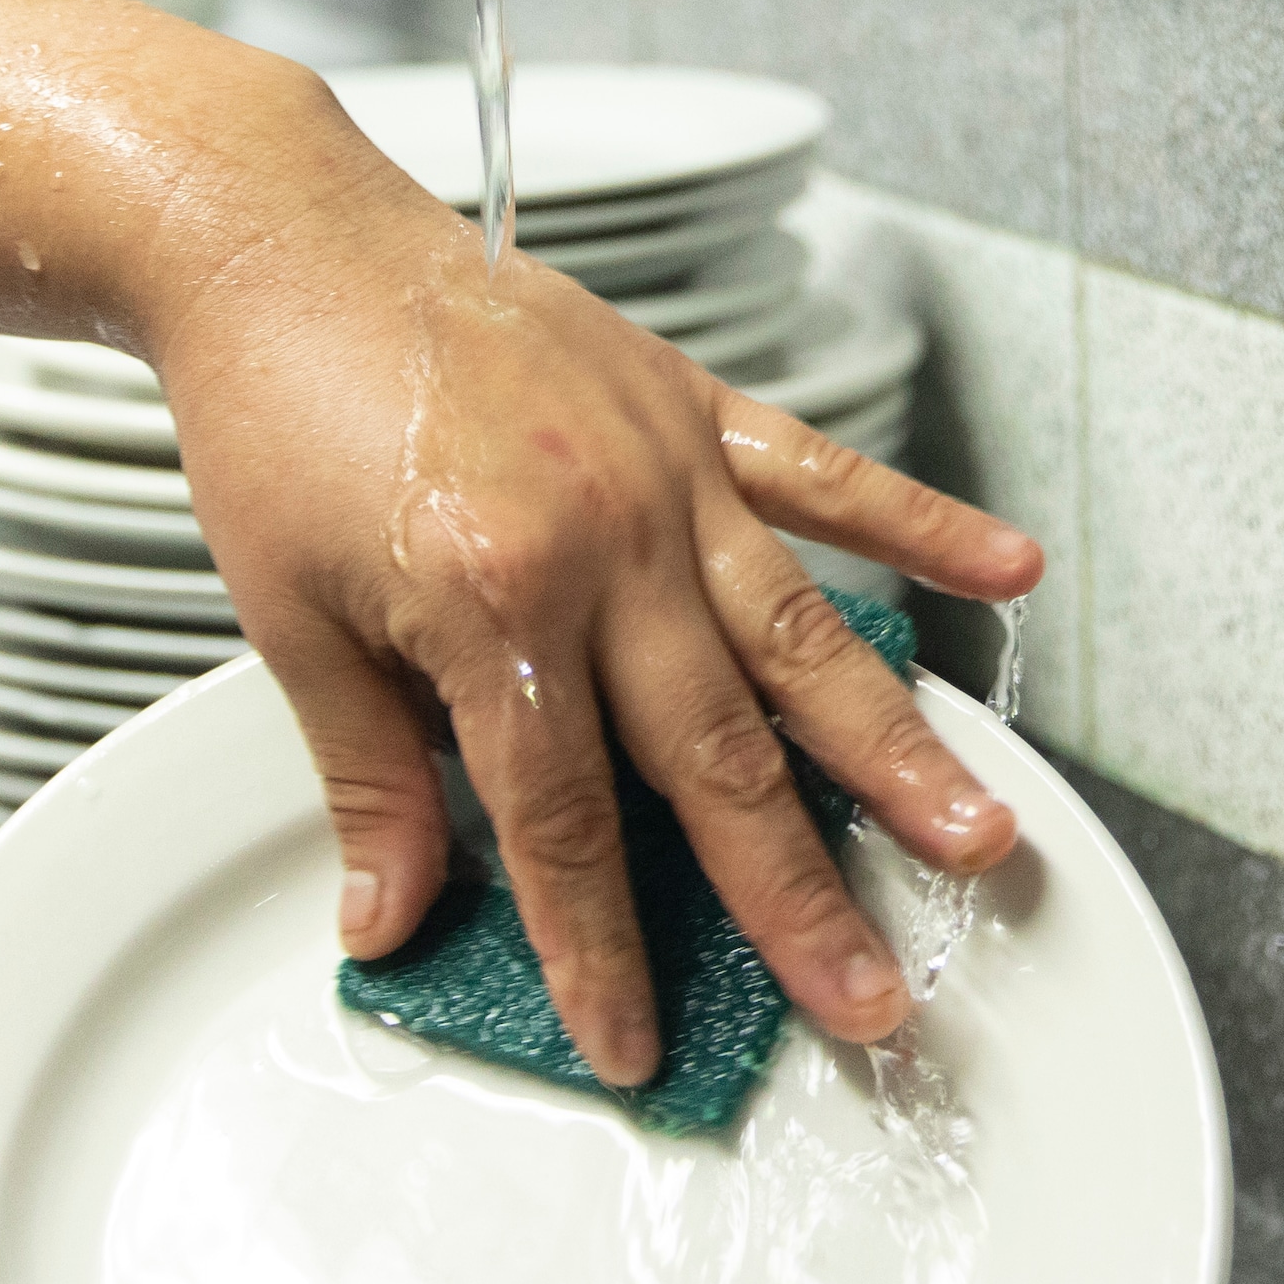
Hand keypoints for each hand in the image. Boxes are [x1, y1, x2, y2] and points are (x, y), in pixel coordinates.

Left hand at [140, 158, 1044, 1087]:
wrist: (278, 242)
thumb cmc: (273, 417)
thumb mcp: (290, 623)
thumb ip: (369, 779)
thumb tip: (388, 919)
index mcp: (489, 604)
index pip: (564, 824)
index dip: (602, 948)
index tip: (634, 1042)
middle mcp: (599, 541)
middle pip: (717, 758)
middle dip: (797, 897)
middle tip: (870, 998)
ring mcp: (659, 469)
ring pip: (801, 639)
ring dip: (895, 751)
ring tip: (980, 835)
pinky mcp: (686, 403)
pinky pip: (823, 476)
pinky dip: (920, 524)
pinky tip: (1009, 570)